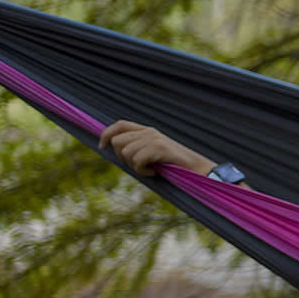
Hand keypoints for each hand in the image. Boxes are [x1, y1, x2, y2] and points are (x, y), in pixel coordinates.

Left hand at [97, 121, 214, 176]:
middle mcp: (149, 132)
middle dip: (121, 157)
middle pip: (117, 141)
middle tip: (138, 165)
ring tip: (149, 169)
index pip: (119, 125)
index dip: (106, 134)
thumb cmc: (173, 165)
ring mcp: (154, 139)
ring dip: (134, 166)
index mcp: (147, 130)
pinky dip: (143, 172)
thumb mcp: (152, 153)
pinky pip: (137, 161)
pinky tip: (153, 172)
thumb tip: (111, 149)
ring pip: (125, 153)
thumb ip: (136, 148)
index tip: (102, 147)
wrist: (196, 169)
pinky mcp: (158, 148)